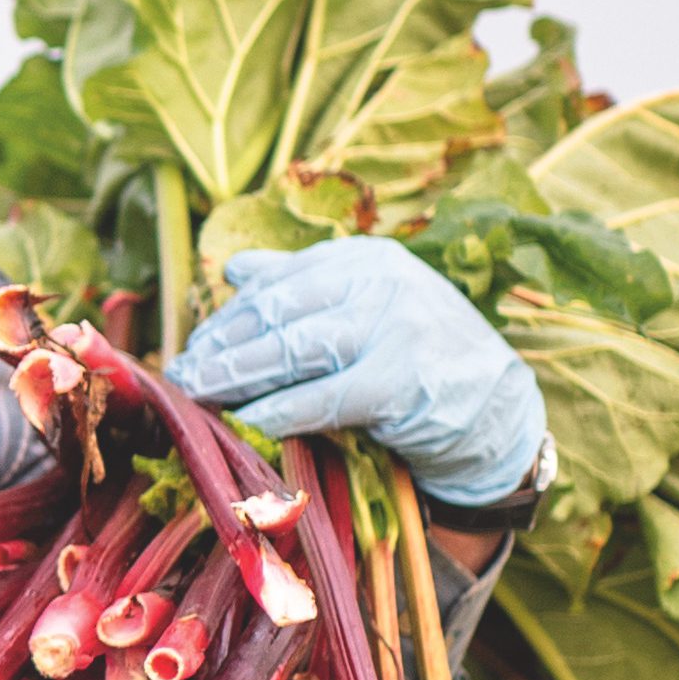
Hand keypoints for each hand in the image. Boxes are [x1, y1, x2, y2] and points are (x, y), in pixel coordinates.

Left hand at [166, 236, 545, 509]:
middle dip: (220, 347)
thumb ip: (305, 284)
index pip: (277, 284)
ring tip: (196, 394)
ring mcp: (395, 327)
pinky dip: (278, 410)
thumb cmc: (421, 358)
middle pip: (277, 314)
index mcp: (366, 259)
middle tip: (180, 374)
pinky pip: (322, 398)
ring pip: (292, 351)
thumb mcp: (369, 304)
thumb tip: (235, 267)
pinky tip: (244, 421)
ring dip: (235, 376)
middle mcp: (381, 282)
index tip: (190, 347)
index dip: (225, 318)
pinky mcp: (402, 379)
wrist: (499, 410)